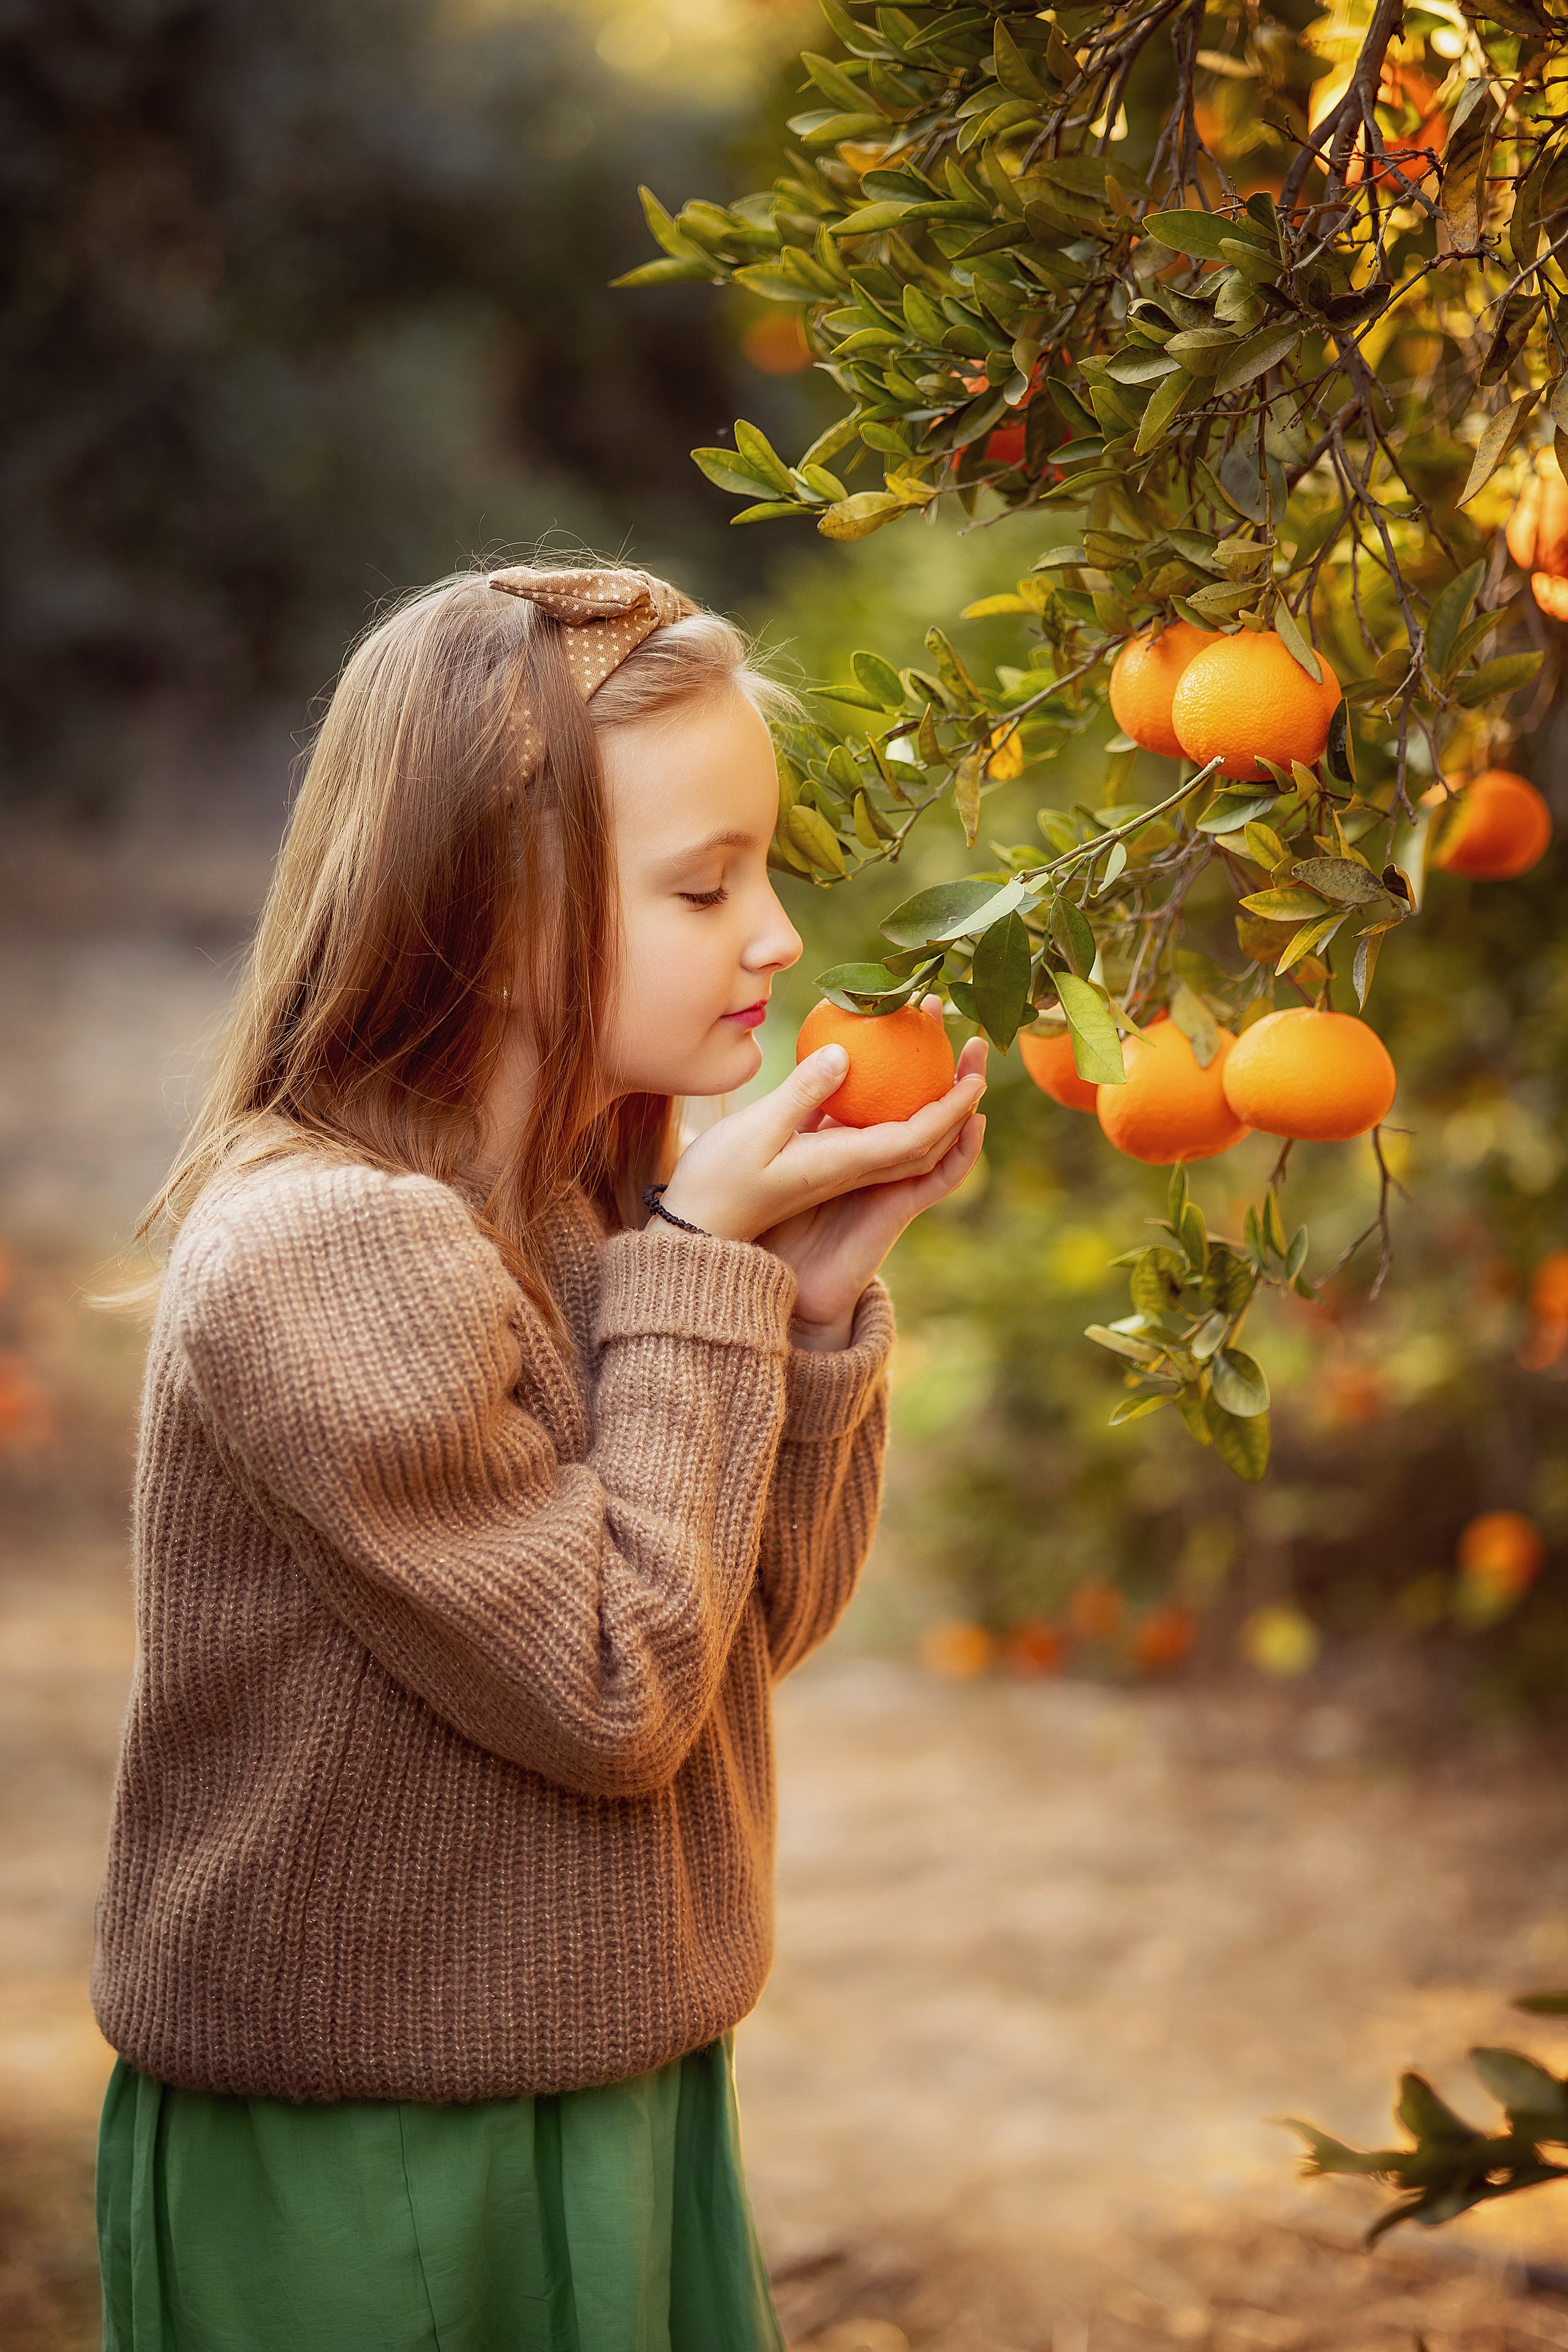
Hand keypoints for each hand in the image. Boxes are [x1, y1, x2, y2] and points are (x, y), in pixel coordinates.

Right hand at [658, 1003, 986, 1344]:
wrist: (696, 1229)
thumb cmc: (717, 1182)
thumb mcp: (756, 1131)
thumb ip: (802, 1093)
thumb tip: (845, 1053)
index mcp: (844, 1165)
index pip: (917, 1138)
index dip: (952, 1109)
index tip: (977, 1075)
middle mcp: (852, 1171)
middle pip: (926, 1140)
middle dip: (958, 1099)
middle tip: (972, 1046)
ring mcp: (840, 1169)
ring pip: (905, 1138)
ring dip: (934, 1100)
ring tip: (940, 1049)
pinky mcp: (824, 1162)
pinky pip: (876, 1133)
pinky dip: (896, 1105)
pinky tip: (883, 1068)